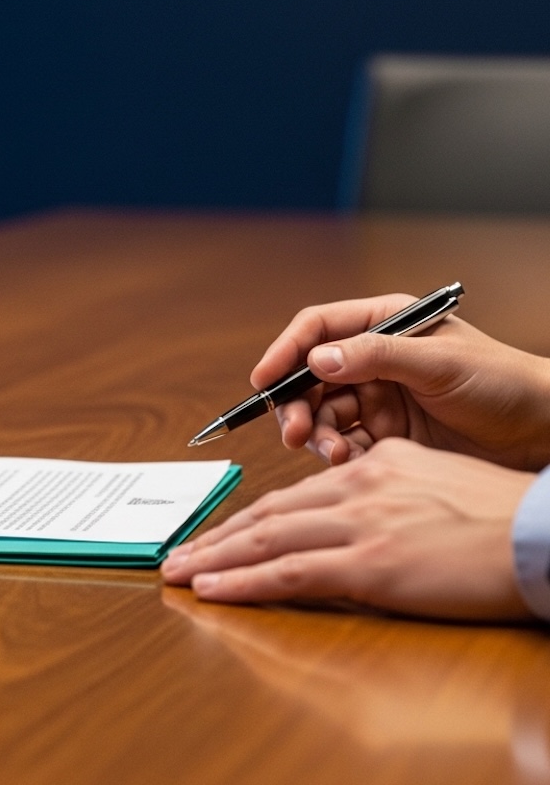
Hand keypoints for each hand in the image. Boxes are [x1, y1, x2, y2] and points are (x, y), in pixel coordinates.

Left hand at [161, 439, 535, 620]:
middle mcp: (359, 487)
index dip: (251, 518)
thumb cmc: (505, 520)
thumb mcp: (437, 486)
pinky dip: (240, 581)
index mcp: (377, 467)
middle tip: (178, 552)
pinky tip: (210, 589)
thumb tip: (360, 520)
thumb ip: (389, 496)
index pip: (296, 495)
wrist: (546, 535)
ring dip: (213, 557)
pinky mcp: (368, 565)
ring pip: (266, 539)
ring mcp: (360, 525)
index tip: (221, 533)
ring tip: (178, 571)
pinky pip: (286, 574)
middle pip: (269, 513)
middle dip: (217, 536)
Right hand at [253, 293, 549, 469]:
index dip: (285, 351)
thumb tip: (316, 358)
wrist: (542, 432)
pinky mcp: (386, 436)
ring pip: (321, 414)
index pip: (318, 328)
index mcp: (385, 324)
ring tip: (332, 452)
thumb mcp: (439, 363)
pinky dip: (337, 455)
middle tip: (295, 432)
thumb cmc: (503, 383)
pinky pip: (343, 443)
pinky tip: (348, 462)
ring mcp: (378, 398)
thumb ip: (375, 356)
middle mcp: (374, 359)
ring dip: (317, 434)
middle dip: (296, 404)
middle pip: (309, 377)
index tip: (264, 380)